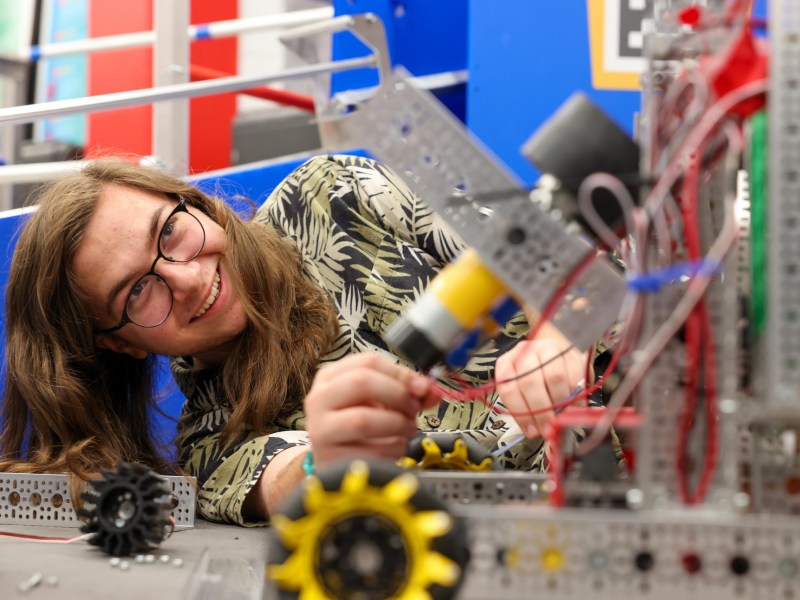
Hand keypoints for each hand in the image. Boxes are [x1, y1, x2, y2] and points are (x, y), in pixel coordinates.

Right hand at [305, 353, 437, 469]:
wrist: (336, 463)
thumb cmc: (358, 426)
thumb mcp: (380, 402)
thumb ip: (407, 392)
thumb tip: (431, 390)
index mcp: (331, 377)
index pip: (368, 361)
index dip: (401, 373)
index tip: (421, 386)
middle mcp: (319, 398)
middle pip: (362, 382)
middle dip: (398, 395)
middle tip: (414, 409)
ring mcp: (320, 429)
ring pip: (363, 419)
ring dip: (397, 424)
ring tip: (407, 429)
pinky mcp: (330, 459)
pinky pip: (371, 451)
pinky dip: (394, 449)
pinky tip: (396, 448)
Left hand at [495, 338, 587, 438]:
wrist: (552, 348)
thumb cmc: (534, 374)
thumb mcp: (521, 390)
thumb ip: (525, 409)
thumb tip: (535, 431)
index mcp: (507, 363)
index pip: (508, 389)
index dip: (521, 413)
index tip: (532, 431)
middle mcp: (526, 352)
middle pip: (530, 382)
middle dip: (541, 411)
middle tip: (548, 429)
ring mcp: (548, 349)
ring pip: (554, 378)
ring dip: (559, 404)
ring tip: (561, 418)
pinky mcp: (570, 352)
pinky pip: (574, 376)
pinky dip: (575, 396)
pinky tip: (573, 406)